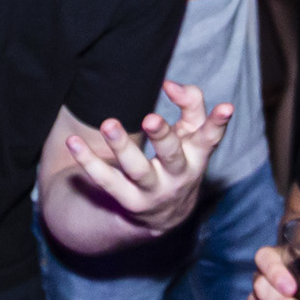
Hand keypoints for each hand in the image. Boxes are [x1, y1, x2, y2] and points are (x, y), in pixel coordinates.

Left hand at [60, 82, 233, 234]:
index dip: (219, 123)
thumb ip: (190, 103)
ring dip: (121, 147)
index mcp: (197, 156)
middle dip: (162, 137)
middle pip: (172, 156)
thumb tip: (171, 84)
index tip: (226, 107)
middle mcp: (178, 176)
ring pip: (136, 171)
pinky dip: (88, 162)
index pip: (211, 137)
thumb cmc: (181, 158)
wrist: (166, 215)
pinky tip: (73, 143)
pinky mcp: (128, 201)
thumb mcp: (192, 133)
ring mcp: (153, 191)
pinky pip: (106, 181)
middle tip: (151, 118)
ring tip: (109, 124)